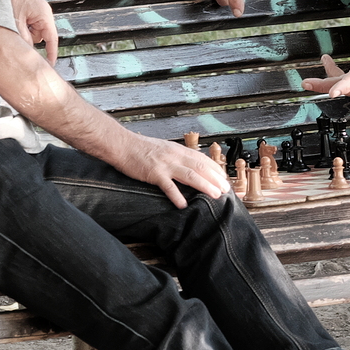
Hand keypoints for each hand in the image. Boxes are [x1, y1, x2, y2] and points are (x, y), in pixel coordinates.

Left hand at [4, 0, 58, 65]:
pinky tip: (6, 19)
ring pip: (30, 29)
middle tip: (15, 41)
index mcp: (44, 15)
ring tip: (8, 24)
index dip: (51, 55)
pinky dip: (17, 24)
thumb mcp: (14, 21)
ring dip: (20, 31)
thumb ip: (22, 39)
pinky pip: (25, 21)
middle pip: (39, 36)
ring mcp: (33, 8)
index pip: (52, 40)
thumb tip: (24, 52)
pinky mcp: (25, 5)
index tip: (49, 66)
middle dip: (28, 40)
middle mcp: (42, 11)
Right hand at [112, 133, 231, 208]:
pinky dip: (177, 196)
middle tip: (226, 190)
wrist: (122, 144)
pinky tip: (184, 205)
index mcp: (178, 150)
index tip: (224, 179)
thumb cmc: (141, 148)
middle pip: (201, 167)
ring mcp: (165, 164)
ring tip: (215, 195)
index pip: (203, 159)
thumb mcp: (164, 148)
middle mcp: (175, 155)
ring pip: (191, 175)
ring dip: (205, 186)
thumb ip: (177, 156)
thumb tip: (189, 166)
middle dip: (216, 179)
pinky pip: (168, 186)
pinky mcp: (154, 173)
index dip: (216, 169)